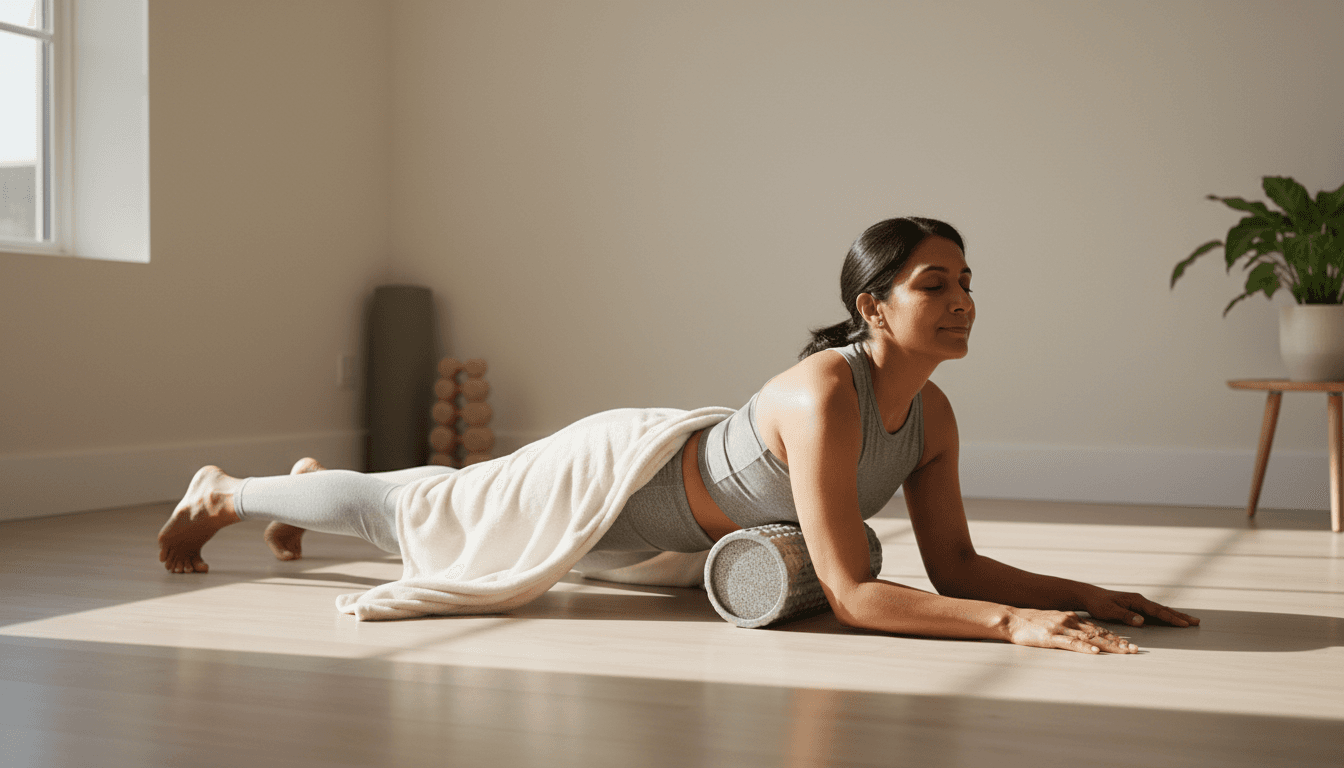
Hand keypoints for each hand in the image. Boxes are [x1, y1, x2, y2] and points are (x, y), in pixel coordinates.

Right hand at [1001, 607, 1137, 653]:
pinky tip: (1095, 652)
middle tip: (1136, 650)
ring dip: (1109, 646)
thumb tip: (1085, 638)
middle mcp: (1070, 621)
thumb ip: (1069, 628)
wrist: (1011, 619)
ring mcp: (1061, 628)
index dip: (1115, 637)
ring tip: (1124, 651)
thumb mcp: (1054, 622)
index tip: (1130, 645)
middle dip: (1119, 643)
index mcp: (1071, 618)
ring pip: (1089, 638)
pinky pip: (1070, 643)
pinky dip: (1084, 648)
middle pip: (1099, 634)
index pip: (1098, 629)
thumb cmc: (1031, 623)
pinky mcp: (1051, 637)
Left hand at [1079, 587, 1200, 628]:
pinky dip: (1166, 616)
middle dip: (1180, 616)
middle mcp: (1140, 601)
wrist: (1090, 596)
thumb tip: (1142, 621)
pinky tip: (1172, 619)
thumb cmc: (1098, 604)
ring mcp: (1139, 603)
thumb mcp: (1110, 611)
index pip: (1157, 611)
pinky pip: (1155, 612)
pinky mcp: (1137, 607)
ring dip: (1176, 616)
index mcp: (1136, 600)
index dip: (1171, 618)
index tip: (1184, 624)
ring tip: (1190, 621)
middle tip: (1197, 622)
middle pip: (1164, 609)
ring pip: (1161, 610)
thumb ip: (1126, 616)